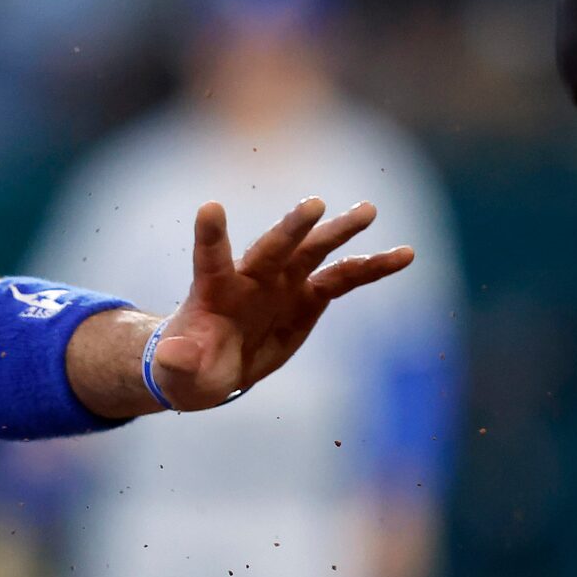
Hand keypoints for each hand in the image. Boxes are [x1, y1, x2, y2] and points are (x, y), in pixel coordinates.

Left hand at [146, 198, 415, 411]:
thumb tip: (171, 354)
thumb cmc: (188, 368)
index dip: (211, 235)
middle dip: (292, 228)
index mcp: (214, 291)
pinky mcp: (308, 297)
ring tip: (368, 210)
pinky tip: (405, 254)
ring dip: (339, 232)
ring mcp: (282, 283)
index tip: (210, 207)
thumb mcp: (179, 372)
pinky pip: (344, 278)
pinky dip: (372, 267)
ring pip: (313, 252)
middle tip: (314, 205)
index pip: (210, 258)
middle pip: (273, 247)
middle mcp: (251, 277)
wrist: (212, 366)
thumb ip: (178, 361)